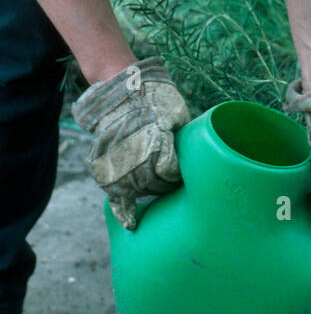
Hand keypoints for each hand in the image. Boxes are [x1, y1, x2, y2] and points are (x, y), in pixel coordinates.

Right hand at [71, 57, 190, 230]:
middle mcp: (134, 149)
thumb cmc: (158, 101)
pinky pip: (112, 192)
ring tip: (155, 187)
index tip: (181, 173)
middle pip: (153, 183)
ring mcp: (116, 158)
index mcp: (155, 136)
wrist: (121, 90)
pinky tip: (132, 224)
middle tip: (171, 181)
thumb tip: (204, 160)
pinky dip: (122, 210)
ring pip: (135, 189)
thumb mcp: (179, 114)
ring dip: (147, 192)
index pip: (169, 170)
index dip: (177, 176)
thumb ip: (185, 140)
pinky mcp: (103, 164)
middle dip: (165, 185)